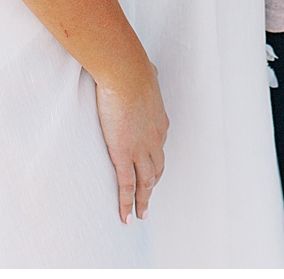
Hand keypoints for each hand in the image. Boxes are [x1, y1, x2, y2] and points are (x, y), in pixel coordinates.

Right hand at [94, 60, 167, 223]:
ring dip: (144, 201)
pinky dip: (128, 204)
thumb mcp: (146, 73)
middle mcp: (155, 140)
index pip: (158, 148)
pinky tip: (127, 217)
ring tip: (141, 215)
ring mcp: (140, 150)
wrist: (125, 73)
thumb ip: (148, 77)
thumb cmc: (132, 67)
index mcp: (159, 122)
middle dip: (153, 185)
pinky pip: (127, 186)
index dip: (155, 160)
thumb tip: (150, 70)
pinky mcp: (124, 155)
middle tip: (148, 197)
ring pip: (146, 183)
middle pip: (157, 169)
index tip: (151, 168)